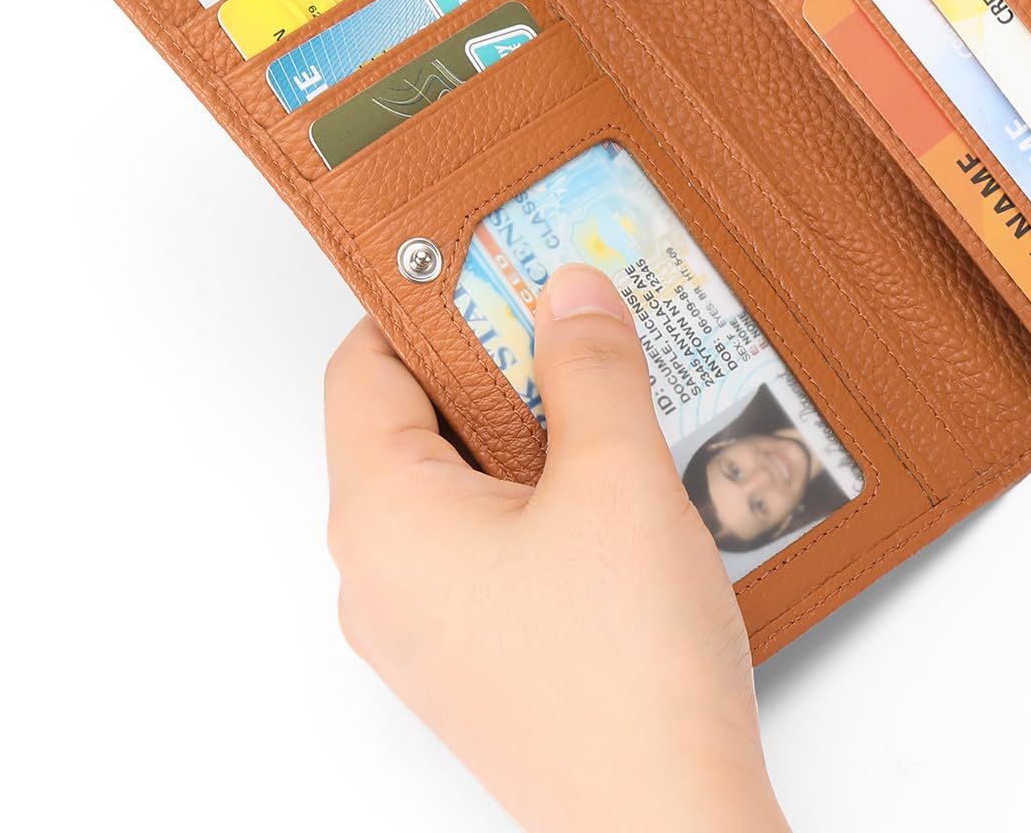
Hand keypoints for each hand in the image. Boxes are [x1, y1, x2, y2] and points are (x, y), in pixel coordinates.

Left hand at [324, 265, 789, 832]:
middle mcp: (382, 575)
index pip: (364, 366)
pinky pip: (491, 538)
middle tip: (573, 309)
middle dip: (495, 356)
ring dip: (532, 422)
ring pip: (462, 481)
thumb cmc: (625, 671)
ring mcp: (429, 624)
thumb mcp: (618, 478)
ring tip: (611, 383)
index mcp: (382, 519)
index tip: (494, 254)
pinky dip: (544, 487)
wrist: (666, 826)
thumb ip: (589, 366)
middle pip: (414, 419)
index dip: (425, 299)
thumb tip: (568, 290)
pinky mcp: (481, 654)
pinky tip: (620, 473)